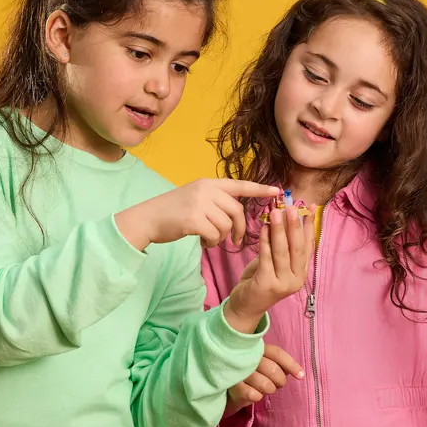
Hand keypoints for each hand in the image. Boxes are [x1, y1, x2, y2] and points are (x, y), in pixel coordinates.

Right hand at [114, 179, 279, 250]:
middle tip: (236, 240)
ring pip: (226, 225)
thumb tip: (236, 213)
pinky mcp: (193, 219)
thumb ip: (214, 200)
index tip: (278, 191)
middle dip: (239, 228)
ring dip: (221, 237)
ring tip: (210, 239)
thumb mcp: (195, 197)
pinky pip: (215, 235)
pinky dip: (212, 243)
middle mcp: (206, 190)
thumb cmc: (172, 212)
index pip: (239, 185)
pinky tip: (203, 242)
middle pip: (237, 211)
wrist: (147, 219)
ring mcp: (199, 203)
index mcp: (209, 183)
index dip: (259, 189)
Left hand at [224, 204, 313, 332]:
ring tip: (276, 212)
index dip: (310, 226)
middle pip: (298, 248)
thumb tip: (286, 218)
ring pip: (283, 252)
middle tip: (292, 207)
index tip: (311, 207)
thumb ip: (283, 246)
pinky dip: (265, 241)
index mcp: (301, 273)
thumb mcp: (275, 263)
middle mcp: (296, 279)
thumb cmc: (261, 280)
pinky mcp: (267, 284)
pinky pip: (266, 257)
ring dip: (279, 230)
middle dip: (295, 225)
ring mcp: (283, 283)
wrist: (246, 306)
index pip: (309, 246)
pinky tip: (263, 228)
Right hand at [224, 344, 303, 416]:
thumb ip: (277, 364)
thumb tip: (299, 372)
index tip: (301, 376)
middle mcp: (245, 356)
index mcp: (255, 347)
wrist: (220, 385)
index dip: (291, 364)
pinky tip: (251, 393)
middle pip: (274, 370)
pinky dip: (256, 397)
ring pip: (266, 385)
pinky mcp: (231, 385)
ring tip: (261, 389)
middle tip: (276, 384)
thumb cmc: (246, 373)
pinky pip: (254, 395)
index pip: (277, 353)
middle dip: (280, 381)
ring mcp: (237, 370)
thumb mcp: (261, 365)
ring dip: (268, 390)